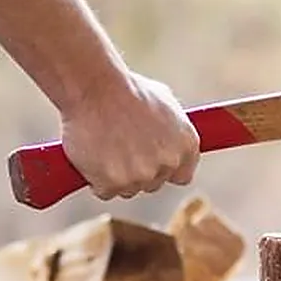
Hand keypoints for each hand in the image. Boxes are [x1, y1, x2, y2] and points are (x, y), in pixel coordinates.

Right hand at [59, 71, 200, 199]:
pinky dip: (97, 178)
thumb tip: (169, 140)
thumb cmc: (127, 90)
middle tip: (122, 147)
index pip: (181, 176)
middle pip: (153, 183)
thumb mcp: (165, 102)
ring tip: (106, 145)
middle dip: (139, 170)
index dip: (165, 170)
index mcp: (186, 145)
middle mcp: (167, 163)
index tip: (153, 163)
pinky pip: (105, 191)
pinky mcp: (112, 184)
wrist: (96, 89)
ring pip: (128, 189)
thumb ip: (173, 131)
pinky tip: (94, 154)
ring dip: (117, 175)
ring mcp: (140, 176)